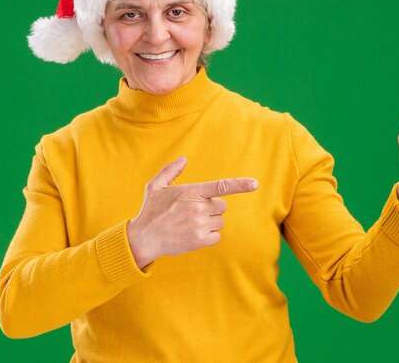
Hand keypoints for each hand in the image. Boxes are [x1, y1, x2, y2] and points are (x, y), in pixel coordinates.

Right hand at [127, 156, 258, 268]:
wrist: (143, 238)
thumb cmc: (150, 211)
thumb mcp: (156, 186)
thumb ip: (170, 171)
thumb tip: (184, 158)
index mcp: (191, 192)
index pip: (220, 186)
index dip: (240, 185)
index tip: (255, 184)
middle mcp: (197, 207)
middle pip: (221, 206)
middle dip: (211, 209)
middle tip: (191, 213)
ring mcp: (199, 224)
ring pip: (220, 221)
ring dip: (209, 223)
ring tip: (189, 224)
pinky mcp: (200, 240)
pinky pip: (217, 236)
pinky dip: (209, 236)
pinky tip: (193, 234)